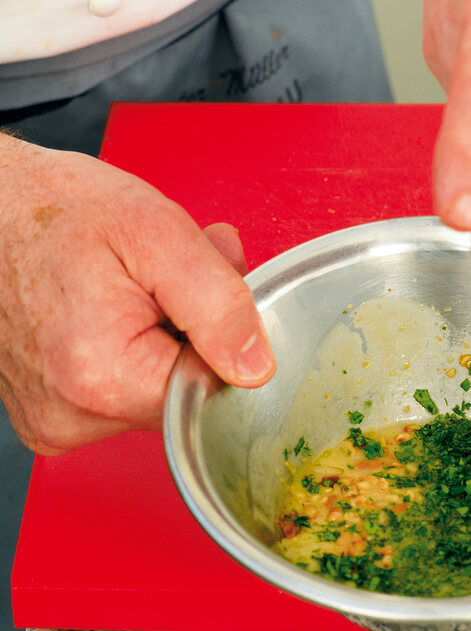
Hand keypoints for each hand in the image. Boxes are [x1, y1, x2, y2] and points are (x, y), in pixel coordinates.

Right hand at [0, 137, 273, 453]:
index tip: (210, 288)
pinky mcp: (53, 415)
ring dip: (169, 338)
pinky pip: (123, 392)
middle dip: (198, 331)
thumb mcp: (157, 232)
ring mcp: (57, 421)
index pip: (211, 389)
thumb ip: (217, 301)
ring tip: (143, 281)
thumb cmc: (60, 209)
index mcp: (101, 376)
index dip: (226, 335)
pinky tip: (120, 307)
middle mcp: (71, 415)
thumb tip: (257, 367)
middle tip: (180, 269)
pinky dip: (136, 350)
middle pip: (183, 393)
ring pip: (156, 391)